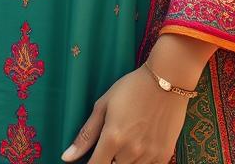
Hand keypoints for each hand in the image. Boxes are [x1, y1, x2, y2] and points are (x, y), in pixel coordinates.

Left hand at [61, 64, 189, 163]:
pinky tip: (142, 144)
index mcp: (113, 138)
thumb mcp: (104, 104)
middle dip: (109, 158)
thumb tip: (66, 157)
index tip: (93, 158)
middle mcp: (130, 151)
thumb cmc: (132, 87)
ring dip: (125, 159)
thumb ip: (86, 134)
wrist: (168, 79)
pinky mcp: (163, 155)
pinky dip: (141, 160)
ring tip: (129, 138)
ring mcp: (149, 155)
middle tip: (115, 139)